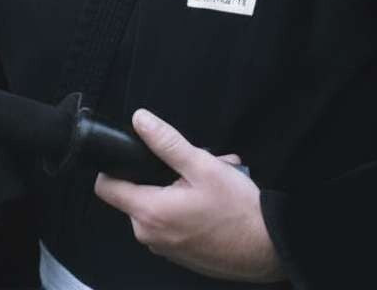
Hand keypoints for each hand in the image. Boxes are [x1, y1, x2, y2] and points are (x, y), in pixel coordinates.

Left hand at [93, 109, 284, 282]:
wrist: (271, 249)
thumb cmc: (239, 211)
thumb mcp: (202, 166)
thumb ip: (166, 142)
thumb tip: (140, 120)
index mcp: (149, 212)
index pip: (105, 188)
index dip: (113, 167)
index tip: (131, 157)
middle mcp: (150, 236)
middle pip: (136, 194)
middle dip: (160, 176)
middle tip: (192, 167)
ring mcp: (165, 248)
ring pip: (159, 208)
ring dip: (179, 191)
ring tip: (211, 181)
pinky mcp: (181, 255)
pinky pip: (173, 225)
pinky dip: (188, 209)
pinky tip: (213, 199)